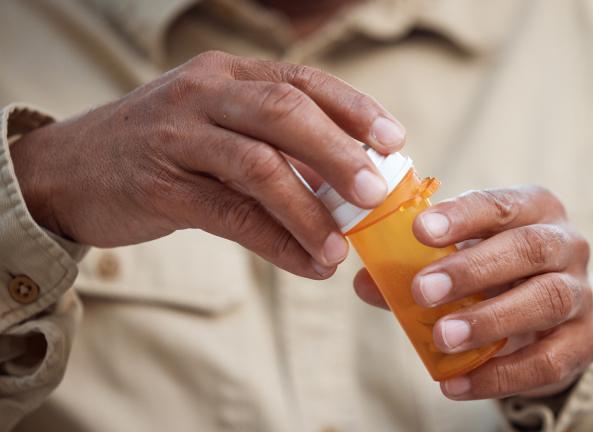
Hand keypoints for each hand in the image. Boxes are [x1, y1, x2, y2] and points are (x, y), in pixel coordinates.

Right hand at [11, 51, 405, 278]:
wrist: (69, 169)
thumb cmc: (163, 148)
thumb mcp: (219, 128)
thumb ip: (275, 148)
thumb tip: (346, 187)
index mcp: (229, 74)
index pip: (303, 81)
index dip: (355, 110)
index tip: (394, 141)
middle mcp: (204, 92)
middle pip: (287, 113)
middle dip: (340, 155)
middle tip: (377, 194)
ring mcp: (179, 135)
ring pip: (260, 166)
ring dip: (310, 211)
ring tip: (341, 248)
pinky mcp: (160, 185)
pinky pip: (231, 215)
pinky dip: (276, 243)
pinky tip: (305, 263)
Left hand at [354, 187, 592, 398]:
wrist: (550, 312)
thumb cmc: (493, 272)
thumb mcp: (458, 258)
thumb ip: (413, 267)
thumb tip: (365, 282)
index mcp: (533, 208)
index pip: (500, 203)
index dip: (462, 215)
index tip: (420, 230)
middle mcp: (566, 243)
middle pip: (528, 248)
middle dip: (472, 269)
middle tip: (422, 290)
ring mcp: (581, 292)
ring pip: (546, 300)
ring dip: (490, 320)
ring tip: (442, 337)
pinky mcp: (585, 341)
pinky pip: (549, 360)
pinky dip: (500, 375)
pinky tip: (456, 383)